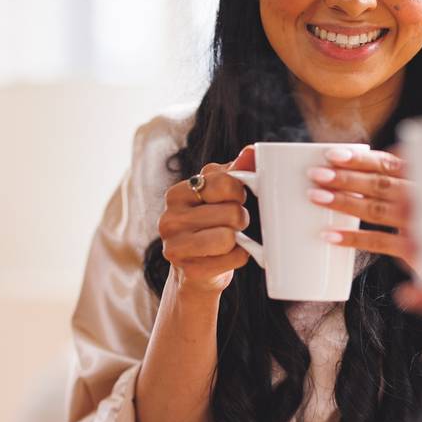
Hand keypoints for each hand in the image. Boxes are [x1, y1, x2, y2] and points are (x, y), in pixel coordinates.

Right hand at [159, 147, 255, 296]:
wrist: (196, 270)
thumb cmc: (211, 226)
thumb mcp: (219, 195)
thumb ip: (235, 171)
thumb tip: (251, 151)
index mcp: (177, 194)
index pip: (225, 182)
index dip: (239, 192)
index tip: (234, 200)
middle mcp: (170, 219)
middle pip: (232, 213)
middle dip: (240, 219)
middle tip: (232, 225)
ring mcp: (175, 247)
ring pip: (229, 237)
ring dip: (240, 239)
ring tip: (229, 240)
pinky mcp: (189, 270)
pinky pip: (233, 258)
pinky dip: (239, 257)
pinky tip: (226, 257)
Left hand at [307, 146, 416, 269]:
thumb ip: (405, 180)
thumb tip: (366, 169)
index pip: (389, 162)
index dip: (359, 158)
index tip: (333, 154)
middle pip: (379, 182)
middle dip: (345, 177)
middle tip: (316, 173)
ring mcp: (421, 223)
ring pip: (375, 208)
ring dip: (344, 201)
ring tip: (316, 196)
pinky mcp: (416, 249)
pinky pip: (378, 241)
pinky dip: (353, 238)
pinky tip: (330, 235)